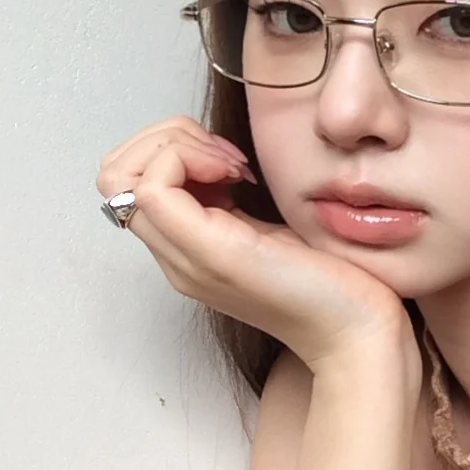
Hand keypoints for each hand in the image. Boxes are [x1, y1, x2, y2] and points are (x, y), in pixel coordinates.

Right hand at [96, 117, 418, 377]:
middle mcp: (175, 256)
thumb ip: (233, 200)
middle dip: (165, 138)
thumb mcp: (270, 228)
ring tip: (231, 165)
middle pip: (112, 172)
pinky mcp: (211, 251)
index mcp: (187, 248)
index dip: (171, 148)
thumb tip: (219, 155)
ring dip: (175, 145)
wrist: (357, 331)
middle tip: (226, 157)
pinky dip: (190, 158)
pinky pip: (154, 185)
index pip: (127, 179)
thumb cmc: (329, 280)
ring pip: (120, 173)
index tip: (230, 158)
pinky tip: (239, 175)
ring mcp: (186, 257)